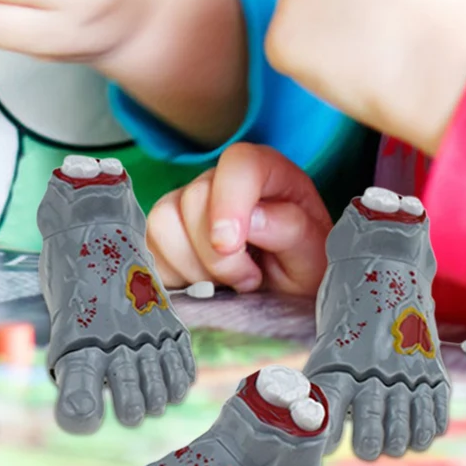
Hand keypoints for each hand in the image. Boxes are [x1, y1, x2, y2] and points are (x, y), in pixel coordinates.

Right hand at [146, 143, 331, 295]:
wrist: (284, 302)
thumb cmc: (303, 273)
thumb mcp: (314, 257)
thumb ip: (292, 230)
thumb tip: (254, 218)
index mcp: (268, 175)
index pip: (239, 162)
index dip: (229, 198)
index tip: (230, 244)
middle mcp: (223, 181)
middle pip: (195, 196)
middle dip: (219, 255)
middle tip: (249, 281)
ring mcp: (188, 204)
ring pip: (165, 220)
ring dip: (195, 266)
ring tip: (225, 285)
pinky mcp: (164, 233)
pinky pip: (150, 245)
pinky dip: (175, 274)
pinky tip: (202, 285)